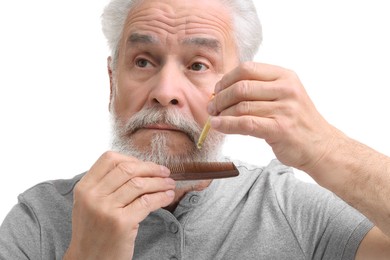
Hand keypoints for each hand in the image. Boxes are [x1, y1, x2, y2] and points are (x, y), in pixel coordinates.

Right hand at [63, 151, 174, 259]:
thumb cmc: (93, 231)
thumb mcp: (89, 204)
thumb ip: (105, 184)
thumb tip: (138, 166)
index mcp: (84, 187)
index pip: (109, 159)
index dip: (131, 158)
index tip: (145, 165)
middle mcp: (93, 196)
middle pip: (127, 169)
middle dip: (151, 168)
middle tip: (164, 172)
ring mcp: (106, 209)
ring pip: (139, 184)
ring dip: (160, 182)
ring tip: (169, 184)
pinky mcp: (121, 223)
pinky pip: (147, 202)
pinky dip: (161, 197)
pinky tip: (167, 196)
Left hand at [208, 62, 340, 171]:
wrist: (321, 147)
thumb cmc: (297, 122)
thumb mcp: (284, 96)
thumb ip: (260, 89)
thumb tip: (223, 88)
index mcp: (285, 76)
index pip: (247, 69)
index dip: (226, 79)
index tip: (217, 90)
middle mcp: (286, 89)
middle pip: (241, 86)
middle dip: (220, 97)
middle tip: (212, 107)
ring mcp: (285, 109)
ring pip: (241, 106)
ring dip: (222, 113)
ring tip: (215, 118)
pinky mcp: (280, 128)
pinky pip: (245, 123)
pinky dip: (227, 124)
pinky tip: (218, 126)